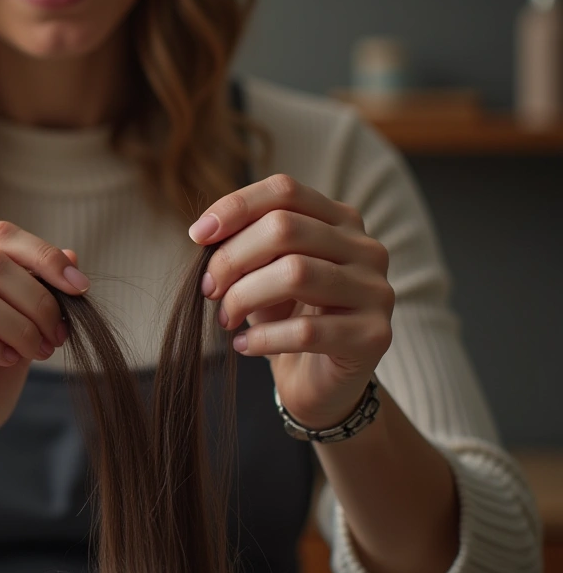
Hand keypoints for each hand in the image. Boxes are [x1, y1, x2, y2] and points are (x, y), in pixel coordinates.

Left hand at [190, 174, 393, 430]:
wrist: (320, 382)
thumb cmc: (286, 315)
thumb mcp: (262, 271)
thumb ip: (244, 243)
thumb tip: (205, 232)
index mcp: (340, 220)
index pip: (285, 190)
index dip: (235, 207)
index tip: (197, 237)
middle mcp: (365, 248)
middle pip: (285, 228)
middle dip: (232, 258)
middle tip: (208, 290)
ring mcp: (376, 291)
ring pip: (296, 273)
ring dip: (245, 296)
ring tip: (225, 318)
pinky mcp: (374, 336)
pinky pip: (308, 330)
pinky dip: (264, 338)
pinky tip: (244, 345)